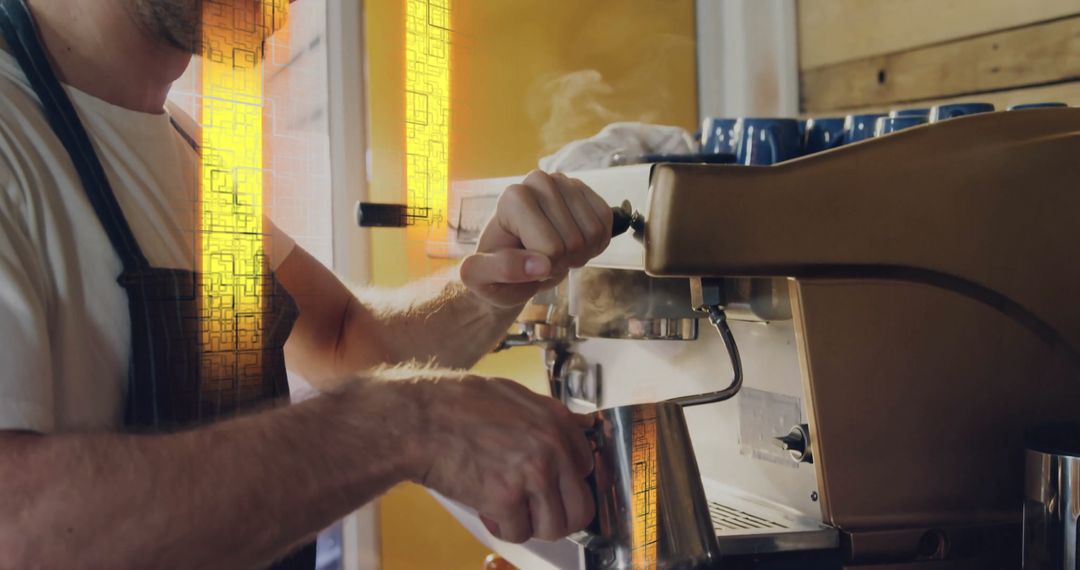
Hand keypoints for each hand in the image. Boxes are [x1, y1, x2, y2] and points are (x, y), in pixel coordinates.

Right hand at [412, 374, 595, 542]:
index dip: (566, 483)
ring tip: (510, 511)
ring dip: (531, 525)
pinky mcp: (507, 499)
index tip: (552, 488)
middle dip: (557, 515)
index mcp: (557, 421)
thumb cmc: (456, 403)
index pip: (588, 468)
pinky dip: (501, 527)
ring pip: (555, 527)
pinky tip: (487, 509)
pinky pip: (518, 532)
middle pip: (580, 507)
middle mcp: (553, 448)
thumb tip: (577, 429)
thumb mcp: (513, 394)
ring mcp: (533, 475)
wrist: (419, 419)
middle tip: (536, 512)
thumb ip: (548, 416)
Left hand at [461, 170, 612, 307]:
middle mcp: (538, 181)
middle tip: (542, 261)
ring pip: (594, 233)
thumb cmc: (495, 272)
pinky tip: (576, 244)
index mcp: (512, 198)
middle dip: (563, 262)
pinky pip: (607, 222)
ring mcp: (565, 183)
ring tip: (557, 253)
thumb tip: (540, 264)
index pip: (551, 247)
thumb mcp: (483, 279)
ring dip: (581, 254)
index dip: (545, 268)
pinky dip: (596, 243)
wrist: (513, 264)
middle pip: (574, 242)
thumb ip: (502, 270)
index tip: (527, 265)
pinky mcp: (585, 191)